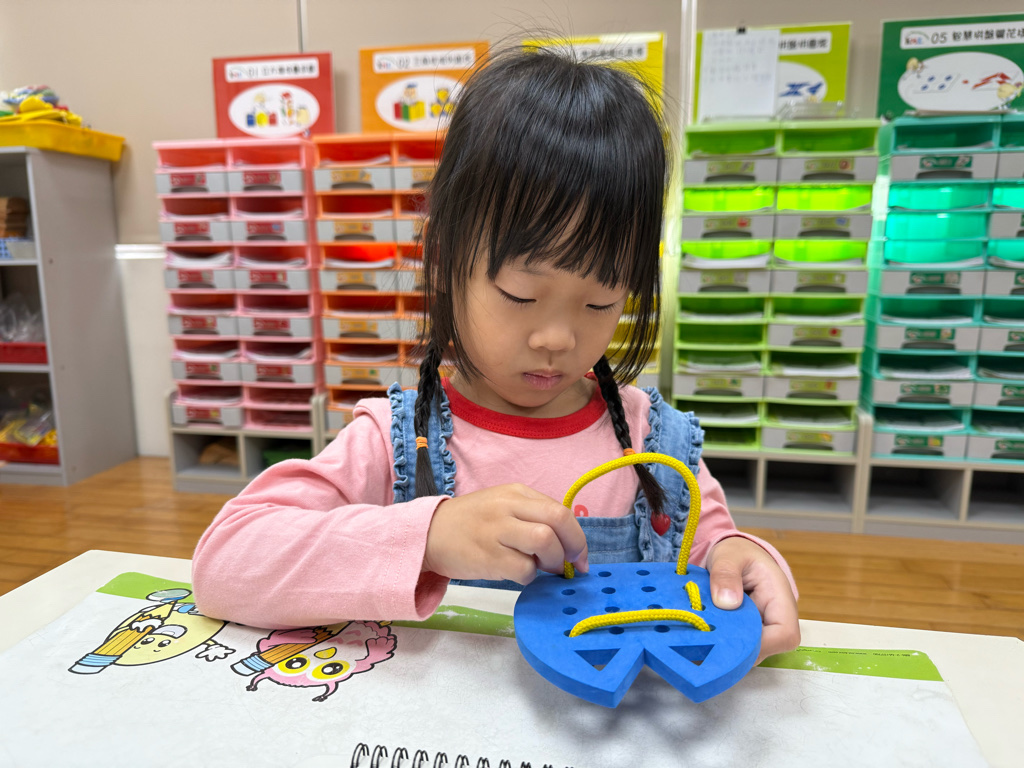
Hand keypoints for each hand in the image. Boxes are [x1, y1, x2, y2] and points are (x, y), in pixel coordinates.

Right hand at [423, 484, 588, 583]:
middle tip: (568, 564)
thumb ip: (533, 517)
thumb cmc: (471, 523)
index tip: (579, 556)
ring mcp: (497, 531)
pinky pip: (524, 570)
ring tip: (539, 567)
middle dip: (573, 546)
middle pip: (558, 520)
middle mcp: (508, 507)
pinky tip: (516, 573)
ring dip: (551, 562)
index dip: (577, 538)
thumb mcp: (502, 506)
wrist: (429, 534)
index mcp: (516, 493)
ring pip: (544, 542)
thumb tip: (567, 545)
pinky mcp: (488, 557)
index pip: (560, 511)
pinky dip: (528, 577)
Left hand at [705, 536, 799, 664]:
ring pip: (750, 652)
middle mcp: (777, 619)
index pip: (784, 635)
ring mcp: (764, 629)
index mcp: (780, 599)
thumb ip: (726, 574)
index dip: (760, 644)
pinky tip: (705, 634)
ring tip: (702, 633)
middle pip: (766, 649)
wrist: (734, 554)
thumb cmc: (737, 553)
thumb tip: (726, 602)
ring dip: (726, 647)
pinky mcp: (749, 633)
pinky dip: (722, 643)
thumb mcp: (728, 556)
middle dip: (735, 649)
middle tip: (704, 638)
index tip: (728, 637)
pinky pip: (739, 646)